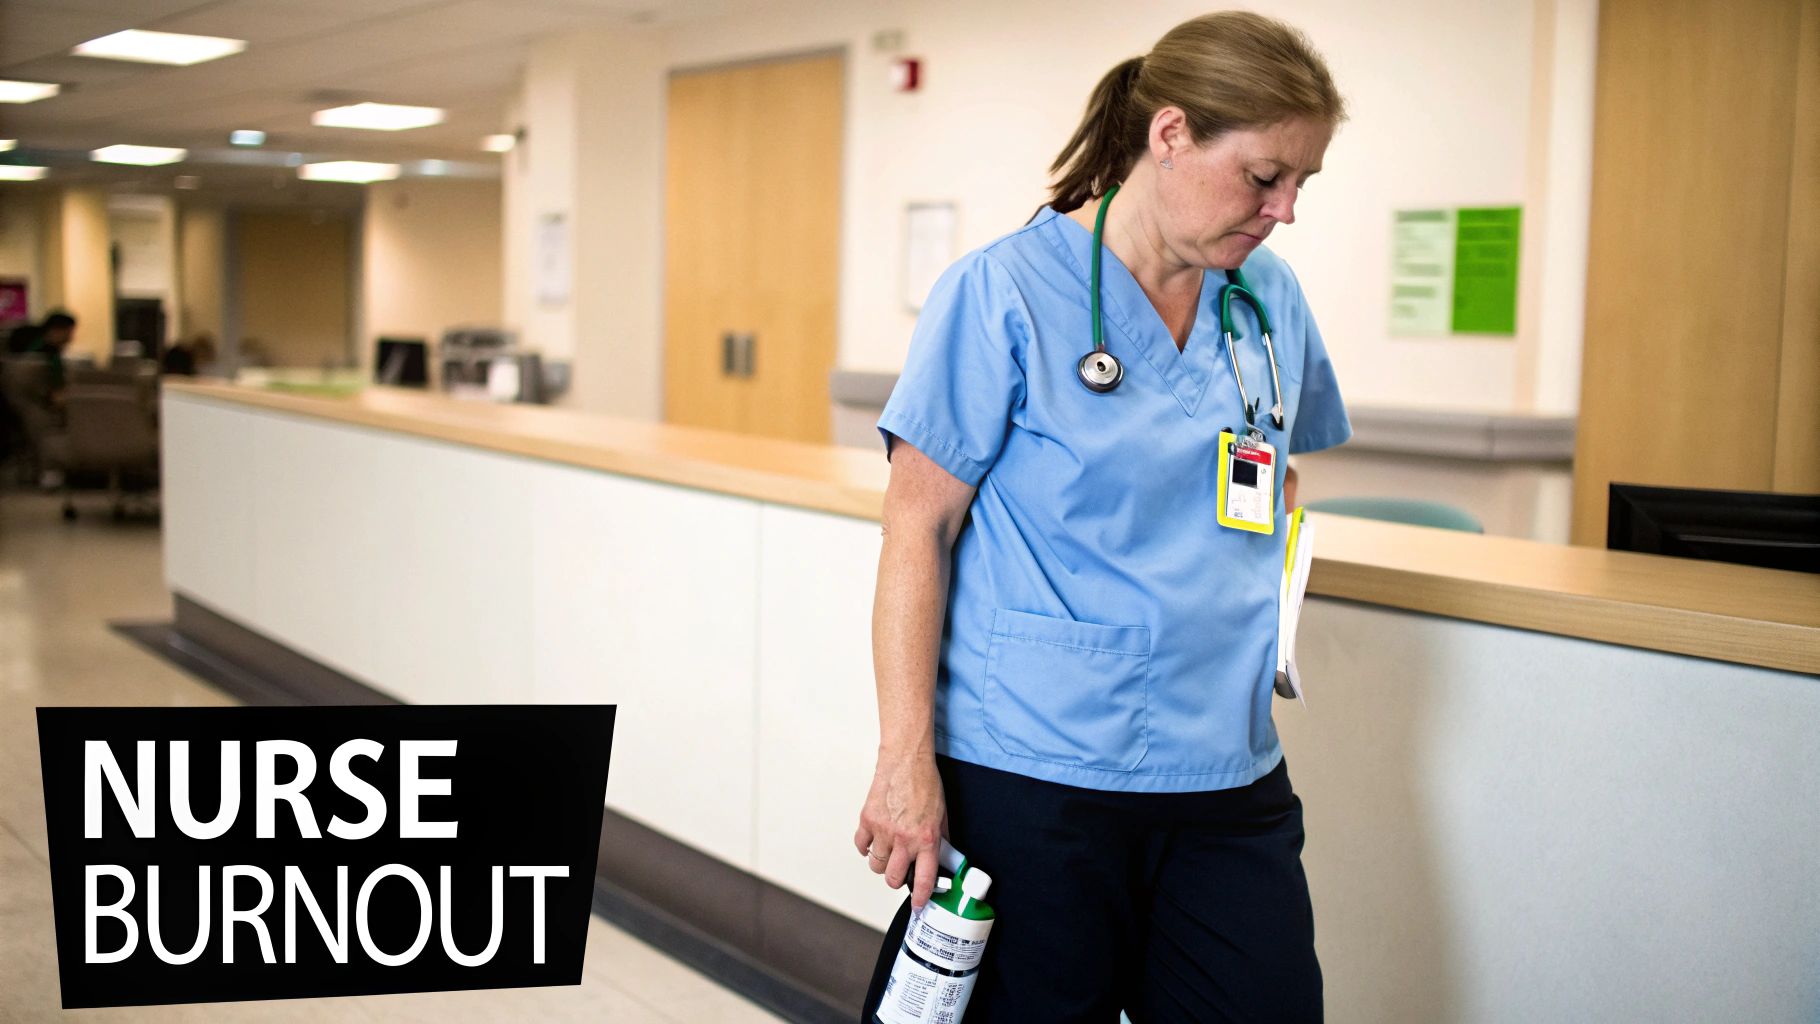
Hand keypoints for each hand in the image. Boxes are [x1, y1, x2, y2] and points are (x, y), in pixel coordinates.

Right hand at [853, 750, 946, 909]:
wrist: (906, 760)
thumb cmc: (924, 783)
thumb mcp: (942, 815)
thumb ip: (941, 839)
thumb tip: (943, 857)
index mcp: (927, 839)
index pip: (924, 878)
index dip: (922, 897)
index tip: (919, 905)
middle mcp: (904, 839)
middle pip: (893, 878)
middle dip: (897, 881)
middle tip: (900, 874)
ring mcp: (883, 830)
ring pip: (876, 865)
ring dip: (882, 864)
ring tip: (888, 853)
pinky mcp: (868, 820)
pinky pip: (861, 846)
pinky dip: (866, 848)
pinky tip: (874, 841)